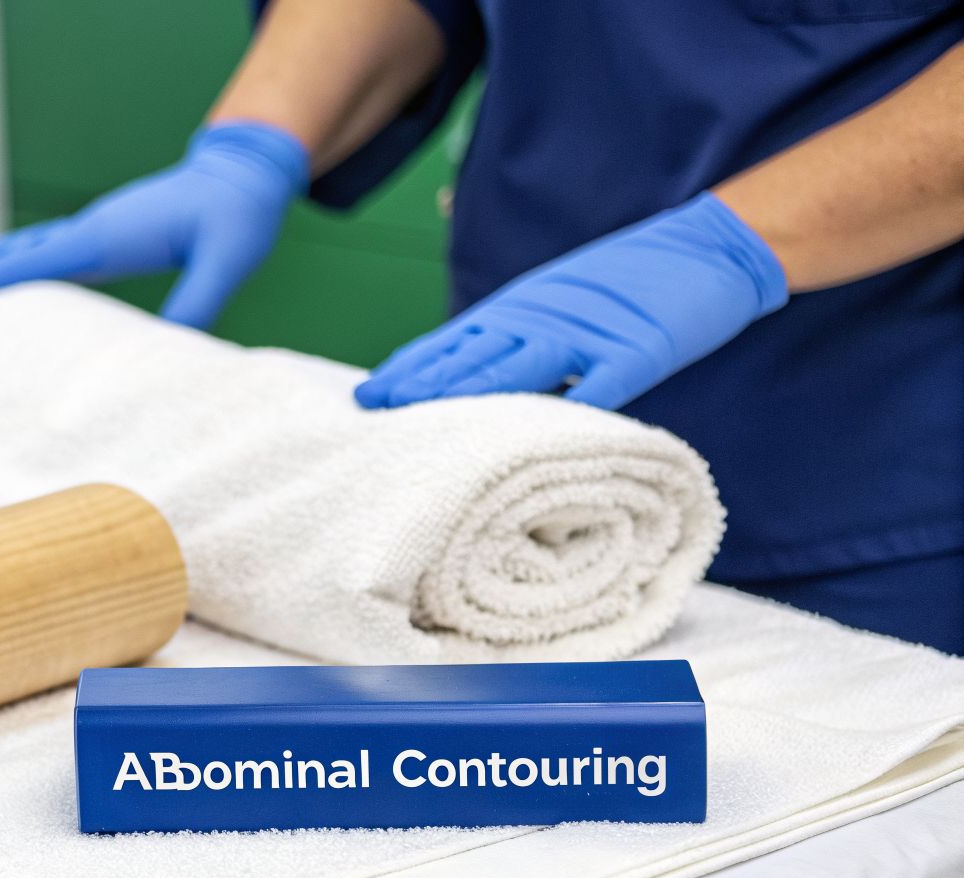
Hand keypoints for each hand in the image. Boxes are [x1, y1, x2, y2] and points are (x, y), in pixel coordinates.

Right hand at [0, 121, 307, 329]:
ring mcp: (91, 233)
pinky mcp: (98, 241)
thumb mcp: (229, 258)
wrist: (241, 175)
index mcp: (112, 233)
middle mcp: (91, 229)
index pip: (48, 257)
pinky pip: (42, 257)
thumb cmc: (237, 215)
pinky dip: (9, 270)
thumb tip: (174, 345)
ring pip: (22, 252)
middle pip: (14, 250)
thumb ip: (202, 297)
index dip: (4, 277)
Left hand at [354, 192, 787, 409]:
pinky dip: (575, 404)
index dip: (410, 367)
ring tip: (427, 413)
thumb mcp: (557, 307)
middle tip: (373, 404)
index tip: (368, 391)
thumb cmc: (626, 287)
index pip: (452, 343)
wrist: (706, 249)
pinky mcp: (639, 349)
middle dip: (421, 381)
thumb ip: (516, 338)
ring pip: (521, 366)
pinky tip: (544, 430)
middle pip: (473, 355)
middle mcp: (543, 320)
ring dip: (472, 390)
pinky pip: (603, 382)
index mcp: (521, 312)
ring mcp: (589, 335)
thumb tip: (468, 377)